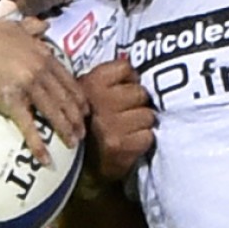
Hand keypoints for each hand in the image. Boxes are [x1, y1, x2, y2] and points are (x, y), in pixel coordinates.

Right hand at [0, 17, 88, 163]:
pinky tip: (46, 158)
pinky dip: (38, 144)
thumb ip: (33, 27)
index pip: (69, 80)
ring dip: (66, 131)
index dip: (79, 98)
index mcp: (44, 55)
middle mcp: (41, 70)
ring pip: (54, 112)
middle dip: (77, 118)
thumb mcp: (14, 25)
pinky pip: (29, 125)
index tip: (86, 111)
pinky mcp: (11, 99)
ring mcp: (28, 85)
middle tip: (83, 133)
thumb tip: (46, 24)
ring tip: (73, 145)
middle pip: (66, 99)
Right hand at [81, 61, 155, 180]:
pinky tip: (130, 141)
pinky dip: (143, 140)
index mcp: (91, 83)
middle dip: (138, 103)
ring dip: (142, 123)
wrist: (80, 160)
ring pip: (148, 115)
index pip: (126, 67)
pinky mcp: (119, 146)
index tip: (122, 89)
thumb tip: (137, 70)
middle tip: (125, 112)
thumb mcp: (92, 90)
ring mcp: (109, 125)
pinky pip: (148, 136)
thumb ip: (112, 76)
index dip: (129, 79)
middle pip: (141, 92)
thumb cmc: (92, 118)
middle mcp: (99, 102)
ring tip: (128, 127)